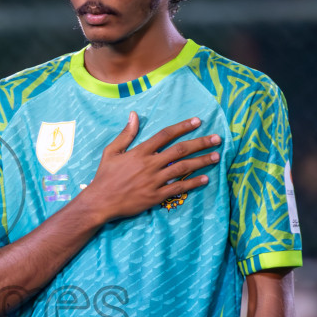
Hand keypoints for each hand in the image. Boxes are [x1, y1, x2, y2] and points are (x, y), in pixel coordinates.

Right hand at [76, 113, 220, 223]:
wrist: (100, 202)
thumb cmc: (105, 176)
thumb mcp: (111, 151)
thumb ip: (126, 134)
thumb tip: (134, 115)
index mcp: (140, 152)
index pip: (165, 135)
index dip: (183, 127)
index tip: (198, 121)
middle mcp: (150, 165)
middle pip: (180, 151)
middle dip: (200, 143)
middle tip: (217, 139)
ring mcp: (154, 181)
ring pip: (183, 169)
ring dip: (201, 162)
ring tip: (216, 156)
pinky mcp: (155, 196)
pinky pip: (178, 188)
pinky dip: (192, 183)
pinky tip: (205, 179)